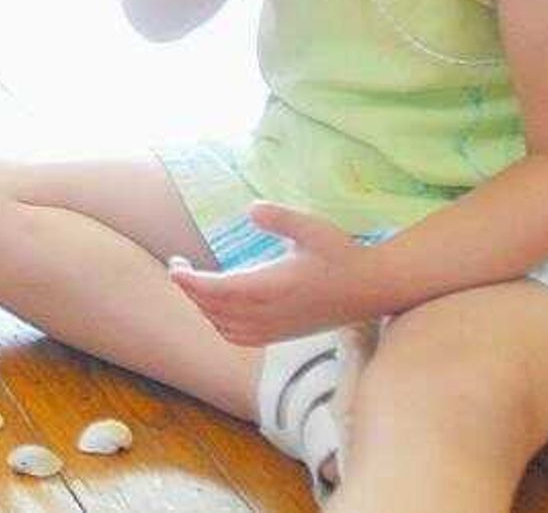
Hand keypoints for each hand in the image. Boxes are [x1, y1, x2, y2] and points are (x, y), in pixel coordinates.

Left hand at [167, 202, 382, 345]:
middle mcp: (270, 313)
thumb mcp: (313, 227)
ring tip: (195, 283)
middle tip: (178, 265)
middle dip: (191, 290)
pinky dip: (220, 324)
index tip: (174, 267)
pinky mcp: (283, 335)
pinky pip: (240, 337)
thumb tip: (251, 208)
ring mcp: (276, 328)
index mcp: (273, 288)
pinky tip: (219, 307)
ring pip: (224, 326)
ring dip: (205, 307)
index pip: (219, 291)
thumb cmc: (342, 254)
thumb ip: (281, 217)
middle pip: (215, 309)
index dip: (191, 282)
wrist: (373, 288)